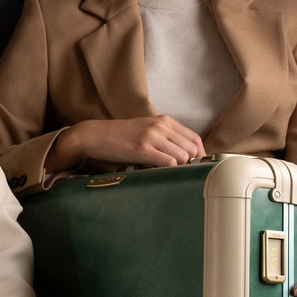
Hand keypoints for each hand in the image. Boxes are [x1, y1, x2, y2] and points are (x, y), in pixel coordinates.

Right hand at [49, 116, 205, 172]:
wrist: (95, 135)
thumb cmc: (120, 136)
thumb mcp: (146, 130)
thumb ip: (165, 138)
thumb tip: (185, 157)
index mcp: (164, 121)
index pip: (195, 138)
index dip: (201, 155)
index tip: (198, 167)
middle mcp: (160, 126)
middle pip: (192, 149)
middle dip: (192, 165)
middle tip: (184, 175)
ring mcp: (151, 136)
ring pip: (182, 156)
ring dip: (180, 169)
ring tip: (171, 176)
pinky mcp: (141, 148)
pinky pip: (167, 162)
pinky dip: (170, 171)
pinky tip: (162, 174)